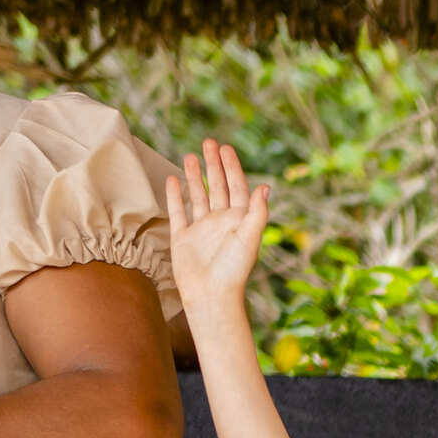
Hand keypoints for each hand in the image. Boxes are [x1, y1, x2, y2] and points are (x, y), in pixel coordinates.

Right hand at [165, 137, 272, 313]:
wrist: (211, 295)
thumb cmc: (233, 270)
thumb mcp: (249, 238)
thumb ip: (257, 212)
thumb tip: (265, 186)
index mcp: (239, 220)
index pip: (237, 187)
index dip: (232, 167)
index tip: (225, 148)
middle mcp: (221, 222)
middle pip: (218, 187)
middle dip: (214, 165)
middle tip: (209, 142)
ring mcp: (201, 229)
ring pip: (198, 196)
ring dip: (196, 176)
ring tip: (190, 155)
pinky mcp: (183, 238)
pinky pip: (178, 212)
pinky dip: (175, 196)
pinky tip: (172, 179)